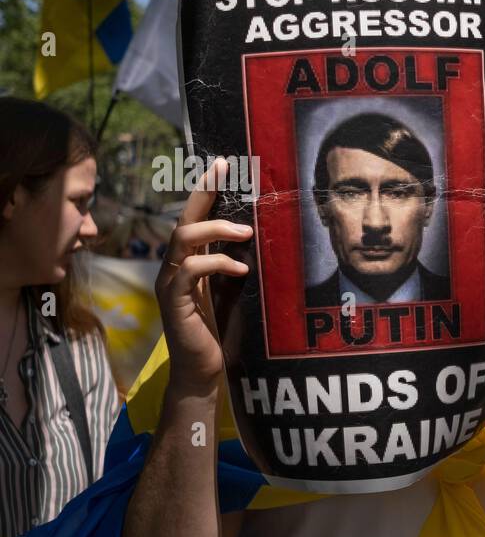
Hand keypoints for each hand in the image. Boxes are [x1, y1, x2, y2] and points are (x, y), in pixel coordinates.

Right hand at [156, 158, 251, 395]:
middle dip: (204, 192)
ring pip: (183, 238)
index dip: (205, 190)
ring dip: (217, 229)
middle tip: (227, 170)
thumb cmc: (219, 333)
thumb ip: (236, 265)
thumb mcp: (232, 293)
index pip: (194, 219)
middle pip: (183, 219)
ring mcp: (170, 283)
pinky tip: (241, 269)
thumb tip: (262, 237)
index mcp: (187, 263)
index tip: (223, 164)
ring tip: (247, 232)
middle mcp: (173, 267)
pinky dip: (218, 263)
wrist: (202, 372)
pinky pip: (190, 270)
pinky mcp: (174, 301)